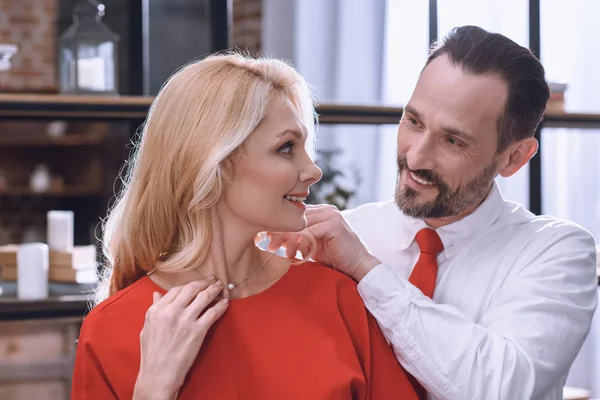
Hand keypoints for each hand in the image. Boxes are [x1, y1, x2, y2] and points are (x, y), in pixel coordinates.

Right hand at [133, 278, 227, 398]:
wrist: (159, 374)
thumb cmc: (151, 354)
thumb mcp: (147, 328)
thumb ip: (154, 309)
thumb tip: (157, 294)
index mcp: (157, 310)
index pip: (176, 290)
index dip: (189, 285)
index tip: (197, 284)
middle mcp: (171, 311)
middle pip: (192, 289)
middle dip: (204, 282)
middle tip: (212, 279)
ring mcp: (186, 320)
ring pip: (204, 297)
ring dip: (214, 289)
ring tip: (220, 286)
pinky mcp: (198, 330)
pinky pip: (213, 313)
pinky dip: (220, 306)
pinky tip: (225, 303)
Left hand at [267, 204, 379, 281]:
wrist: (357, 266)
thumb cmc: (334, 258)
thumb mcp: (312, 244)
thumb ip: (299, 237)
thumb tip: (274, 237)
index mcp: (320, 211)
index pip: (294, 214)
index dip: (280, 227)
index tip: (267, 240)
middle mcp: (326, 209)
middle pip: (295, 218)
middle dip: (280, 233)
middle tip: (269, 247)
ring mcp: (331, 214)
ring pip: (300, 224)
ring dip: (288, 240)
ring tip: (280, 252)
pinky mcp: (334, 223)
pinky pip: (309, 231)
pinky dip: (298, 243)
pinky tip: (293, 254)